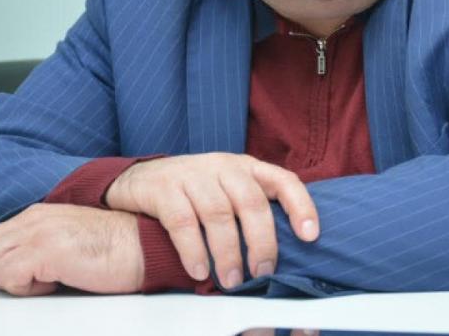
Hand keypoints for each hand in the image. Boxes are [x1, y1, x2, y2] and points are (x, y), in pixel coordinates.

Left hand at [0, 203, 142, 295]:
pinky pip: (10, 276)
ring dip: (11, 281)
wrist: (144, 246)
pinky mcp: (50, 249)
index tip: (24, 278)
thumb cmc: (113, 250)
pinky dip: (27, 289)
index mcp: (35, 215)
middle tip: (31, 283)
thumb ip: (37, 246)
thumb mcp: (66, 240)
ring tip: (45, 281)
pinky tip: (55, 283)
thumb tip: (10, 270)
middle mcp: (34, 219)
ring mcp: (41, 232)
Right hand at [105, 153, 318, 287]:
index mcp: (245, 167)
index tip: (311, 236)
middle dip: (261, 242)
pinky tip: (199, 271)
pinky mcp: (164, 187)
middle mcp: (223, 166)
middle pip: (251, 203)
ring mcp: (192, 174)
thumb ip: (250, 209)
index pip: (283, 180)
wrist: (138, 178)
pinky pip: (183, 221)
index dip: (301, 206)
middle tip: (263, 273)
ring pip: (218, 214)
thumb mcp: (226, 190)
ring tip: (232, 281)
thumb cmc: (192, 191)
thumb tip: (277, 254)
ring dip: (227, 253)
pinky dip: (193, 250)